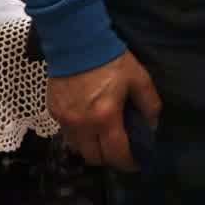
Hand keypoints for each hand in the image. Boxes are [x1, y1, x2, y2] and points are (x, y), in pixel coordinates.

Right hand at [46, 50, 160, 172]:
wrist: (77, 42)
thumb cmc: (111, 59)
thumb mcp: (139, 78)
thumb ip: (149, 103)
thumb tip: (151, 124)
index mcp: (105, 117)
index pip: (116, 153)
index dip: (129, 162)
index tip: (138, 161)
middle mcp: (82, 125)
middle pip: (94, 158)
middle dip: (110, 158)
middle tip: (121, 148)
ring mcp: (64, 120)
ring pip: (78, 148)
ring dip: (93, 148)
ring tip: (105, 136)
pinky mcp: (53, 112)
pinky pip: (67, 134)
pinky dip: (80, 135)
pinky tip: (90, 122)